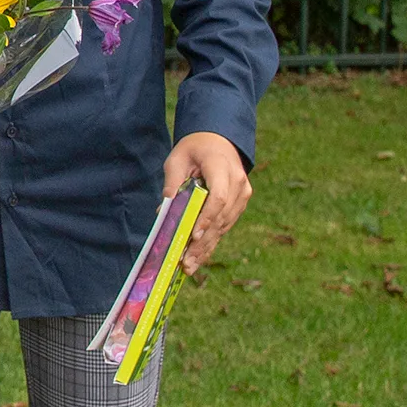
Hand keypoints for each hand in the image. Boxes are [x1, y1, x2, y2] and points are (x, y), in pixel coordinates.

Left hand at [161, 131, 252, 274]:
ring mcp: (242, 194)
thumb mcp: (177, 159)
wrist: (218, 140)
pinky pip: (226, 225)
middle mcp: (237, 182)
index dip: (206, 218)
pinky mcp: (240, 203)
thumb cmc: (194, 149)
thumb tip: (165, 210)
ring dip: (206, 246)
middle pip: (222, 216)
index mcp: (222, 166)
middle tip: (186, 262)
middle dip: (203, 241)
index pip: (218, 197)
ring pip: (224, 225)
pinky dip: (211, 241)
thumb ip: (172, 182)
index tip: (193, 234)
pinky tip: (199, 257)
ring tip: (189, 266)